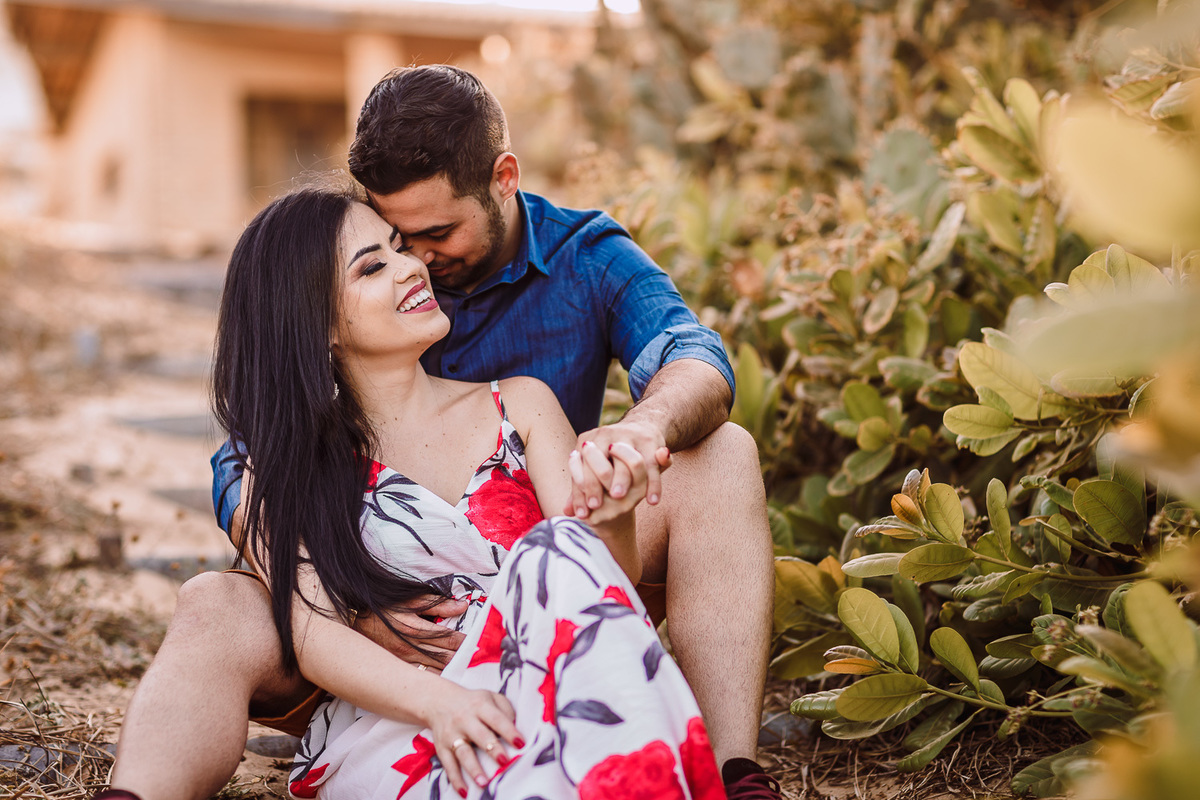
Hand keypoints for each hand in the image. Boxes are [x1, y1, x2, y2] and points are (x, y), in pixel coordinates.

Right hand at [354, 595, 468, 668]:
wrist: (354, 621)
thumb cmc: (383, 607)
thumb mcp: (410, 600)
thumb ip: (438, 603)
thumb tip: (462, 606)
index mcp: (415, 629)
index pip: (448, 638)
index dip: (465, 641)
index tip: (478, 643)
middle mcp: (410, 648)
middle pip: (444, 657)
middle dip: (463, 658)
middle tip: (479, 659)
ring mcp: (403, 660)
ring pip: (434, 670)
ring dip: (451, 670)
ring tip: (468, 670)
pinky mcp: (398, 667)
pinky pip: (421, 677)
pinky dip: (435, 678)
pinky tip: (446, 679)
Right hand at [429, 686, 523, 795]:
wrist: (439, 701)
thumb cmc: (472, 702)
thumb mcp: (490, 697)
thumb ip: (505, 709)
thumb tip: (517, 729)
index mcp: (480, 706)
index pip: (496, 718)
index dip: (509, 731)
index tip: (521, 743)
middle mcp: (465, 719)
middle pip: (480, 735)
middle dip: (492, 749)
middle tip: (504, 761)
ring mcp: (452, 734)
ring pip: (463, 752)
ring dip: (473, 768)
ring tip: (483, 782)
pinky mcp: (441, 747)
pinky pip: (448, 765)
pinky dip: (455, 779)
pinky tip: (464, 792)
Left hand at [564, 421, 671, 519]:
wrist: (639, 427)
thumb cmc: (609, 455)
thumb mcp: (593, 463)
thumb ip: (582, 485)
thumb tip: (567, 512)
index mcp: (587, 440)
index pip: (580, 471)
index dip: (581, 491)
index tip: (582, 513)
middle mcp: (606, 435)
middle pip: (602, 468)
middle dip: (598, 486)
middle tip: (596, 505)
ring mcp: (629, 437)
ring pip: (627, 463)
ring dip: (623, 480)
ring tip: (620, 498)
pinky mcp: (650, 442)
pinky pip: (652, 465)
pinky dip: (654, 484)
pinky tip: (653, 502)